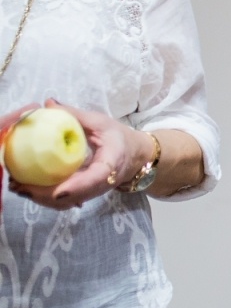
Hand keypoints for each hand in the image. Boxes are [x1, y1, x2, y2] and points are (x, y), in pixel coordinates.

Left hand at [6, 102, 155, 211]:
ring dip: (41, 198)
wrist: (135, 155)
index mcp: (112, 162)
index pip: (96, 178)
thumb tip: (48, 104)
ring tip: (18, 187)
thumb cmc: (119, 136)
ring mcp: (93, 191)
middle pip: (74, 196)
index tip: (57, 192)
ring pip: (67, 203)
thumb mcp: (100, 122)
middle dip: (45, 194)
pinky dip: (44, 198)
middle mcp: (103, 183)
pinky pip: (64, 201)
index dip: (77, 186)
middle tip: (19, 184)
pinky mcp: (84, 194)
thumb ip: (75, 115)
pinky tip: (27, 189)